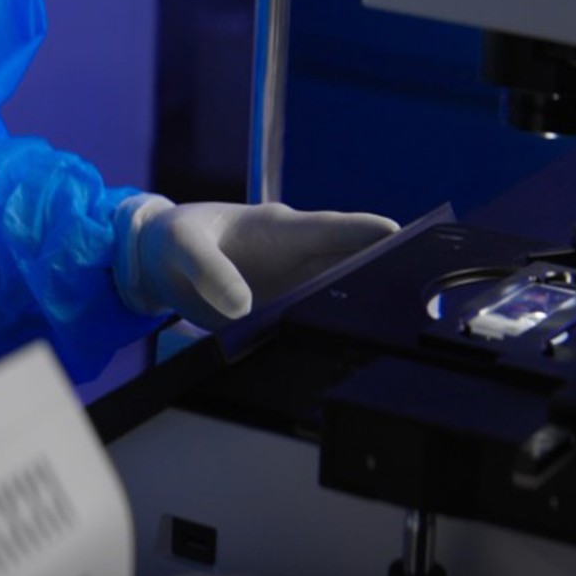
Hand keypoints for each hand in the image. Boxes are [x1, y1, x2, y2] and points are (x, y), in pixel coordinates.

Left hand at [115, 196, 399, 329]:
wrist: (157, 262)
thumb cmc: (173, 238)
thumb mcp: (182, 247)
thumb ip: (210, 271)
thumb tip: (242, 306)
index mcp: (279, 228)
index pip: (333, 228)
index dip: (368, 232)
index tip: (403, 237)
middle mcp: (297, 254)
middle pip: (353, 261)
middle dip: (384, 272)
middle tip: (418, 291)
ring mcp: (294, 283)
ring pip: (341, 293)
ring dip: (363, 305)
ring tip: (394, 326)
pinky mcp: (284, 309)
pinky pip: (317, 319)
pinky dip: (334, 328)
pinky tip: (352, 347)